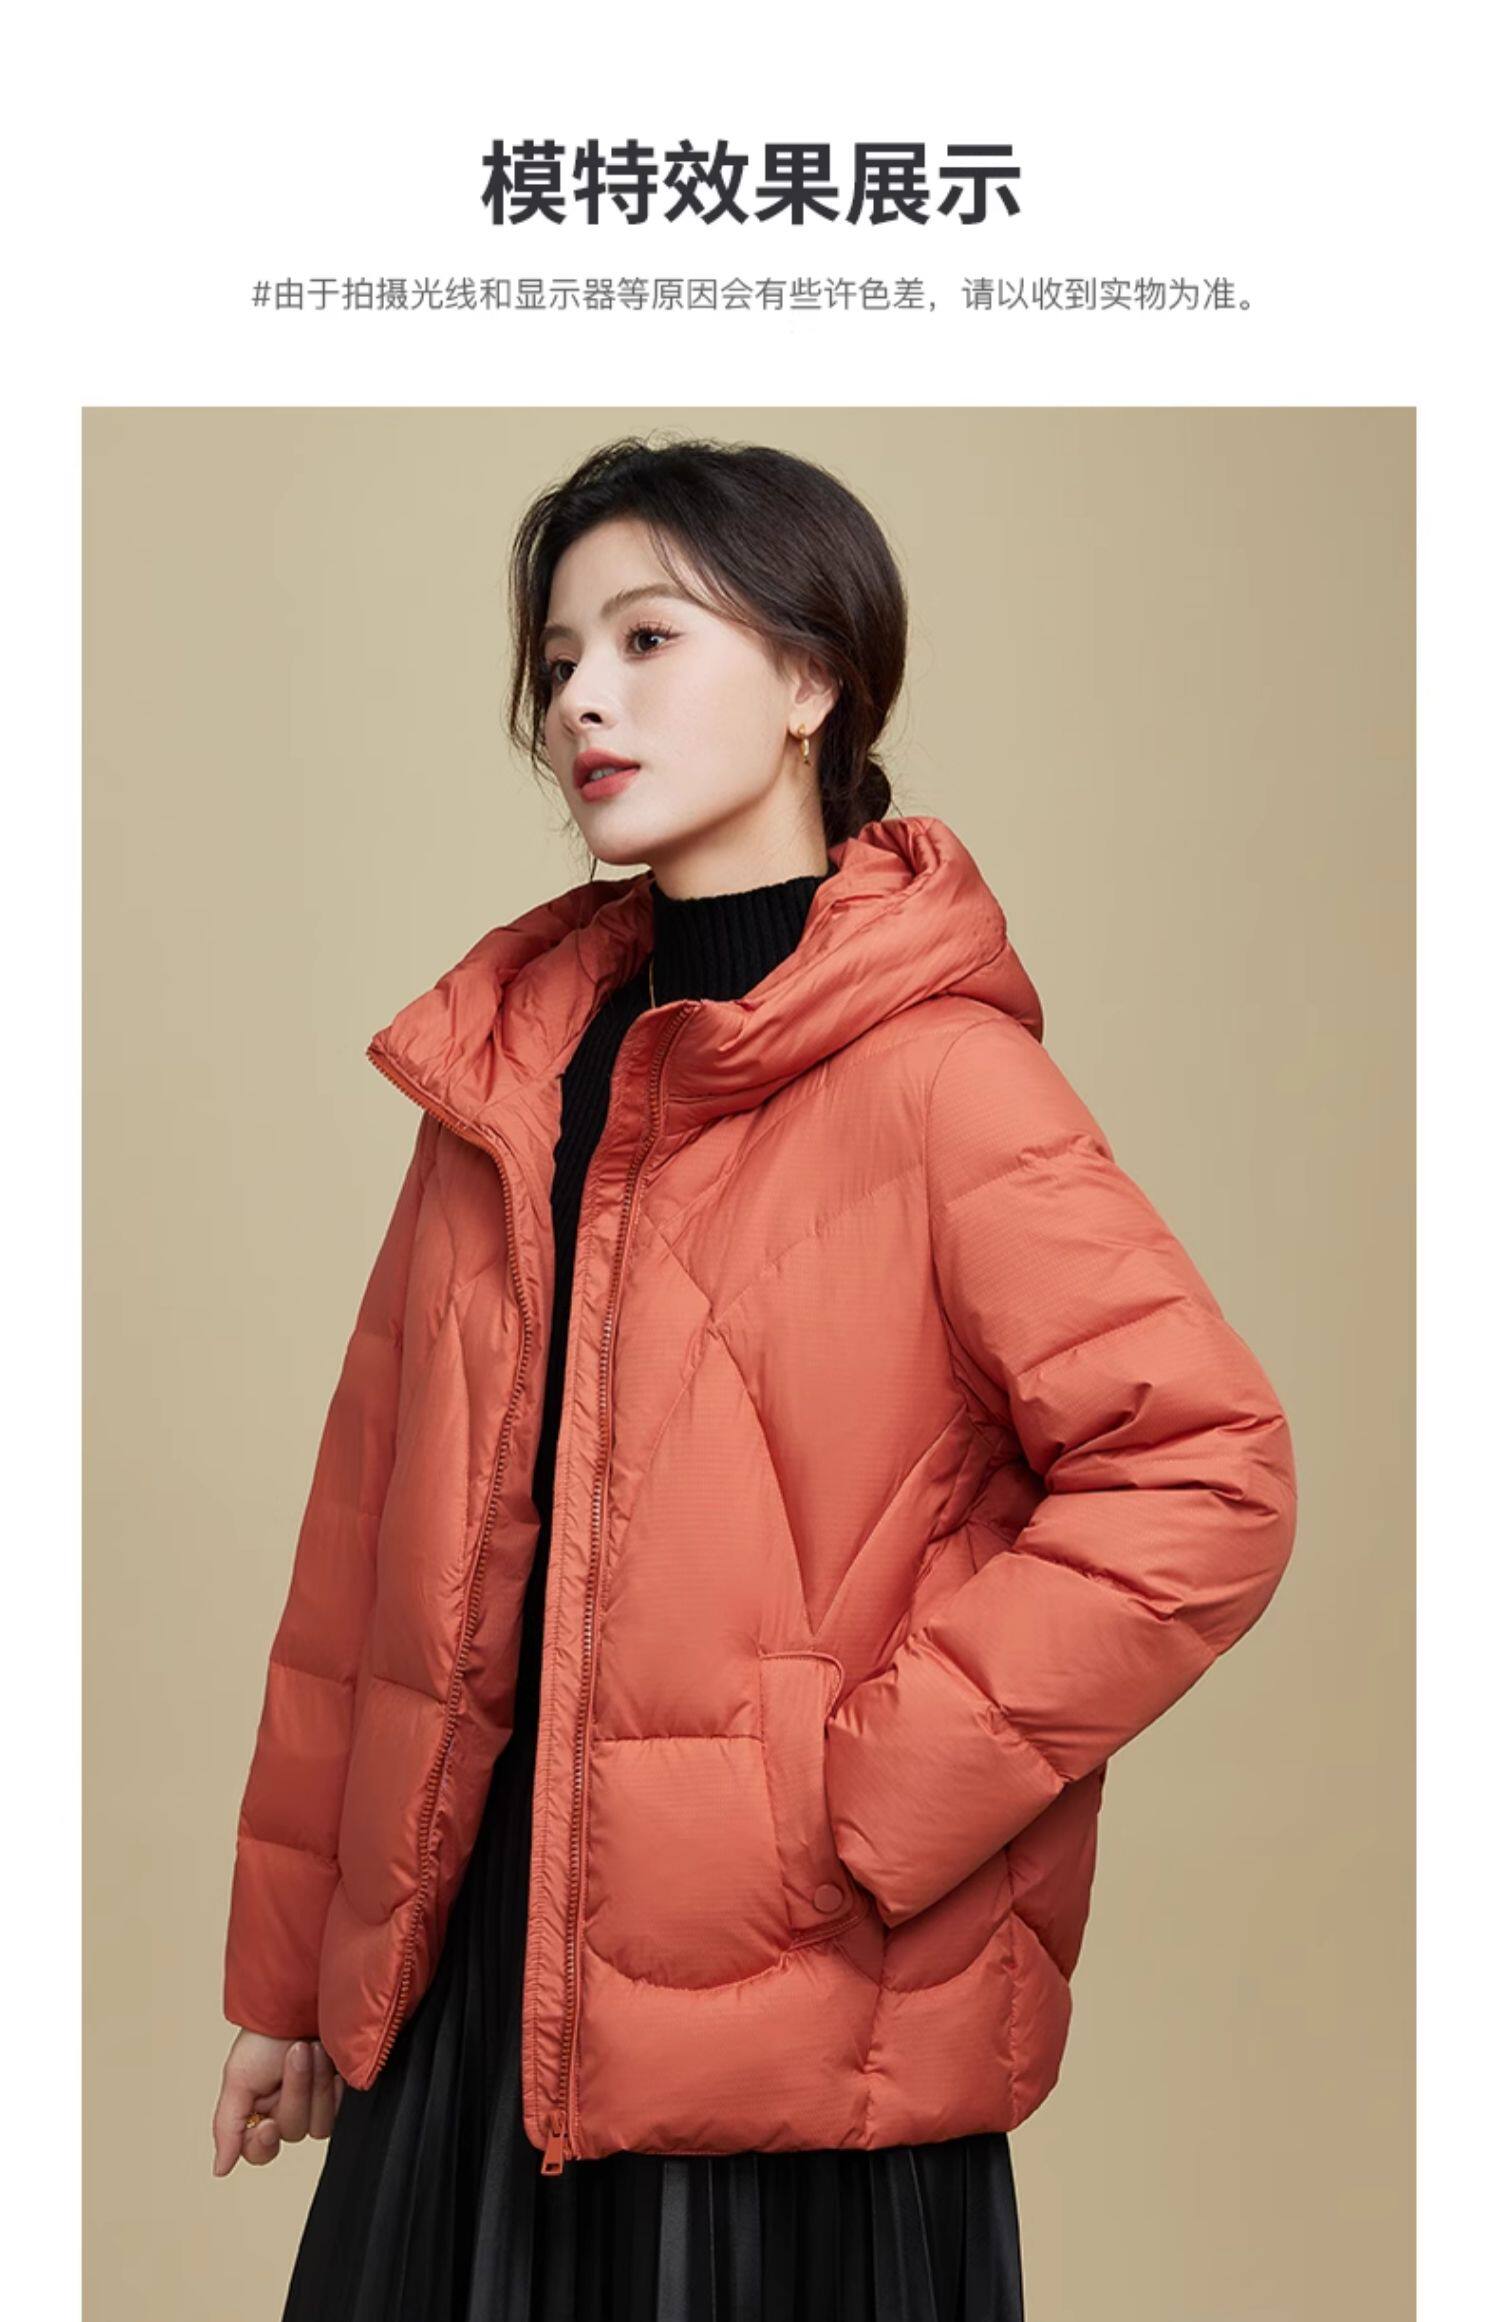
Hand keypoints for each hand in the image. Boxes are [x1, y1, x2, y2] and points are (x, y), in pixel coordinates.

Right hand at [210, 2027, 343, 2176]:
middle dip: (295, 2090)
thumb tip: (220, 2170)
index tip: (267, 2123)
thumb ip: (227, 2126)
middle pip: (292, 2131)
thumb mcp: (238, 2077)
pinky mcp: (340, 2096)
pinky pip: (340, 2113)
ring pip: (317, 2126)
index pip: (260, 2151)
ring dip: (315, 2084)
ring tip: (314, 2048)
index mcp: (259, 2113)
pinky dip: (334, 2089)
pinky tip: (332, 2066)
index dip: (263, 2144)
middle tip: (297, 2051)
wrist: (302, 2000)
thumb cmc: (266, 2035)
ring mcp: (315, 2105)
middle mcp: (287, 2113)